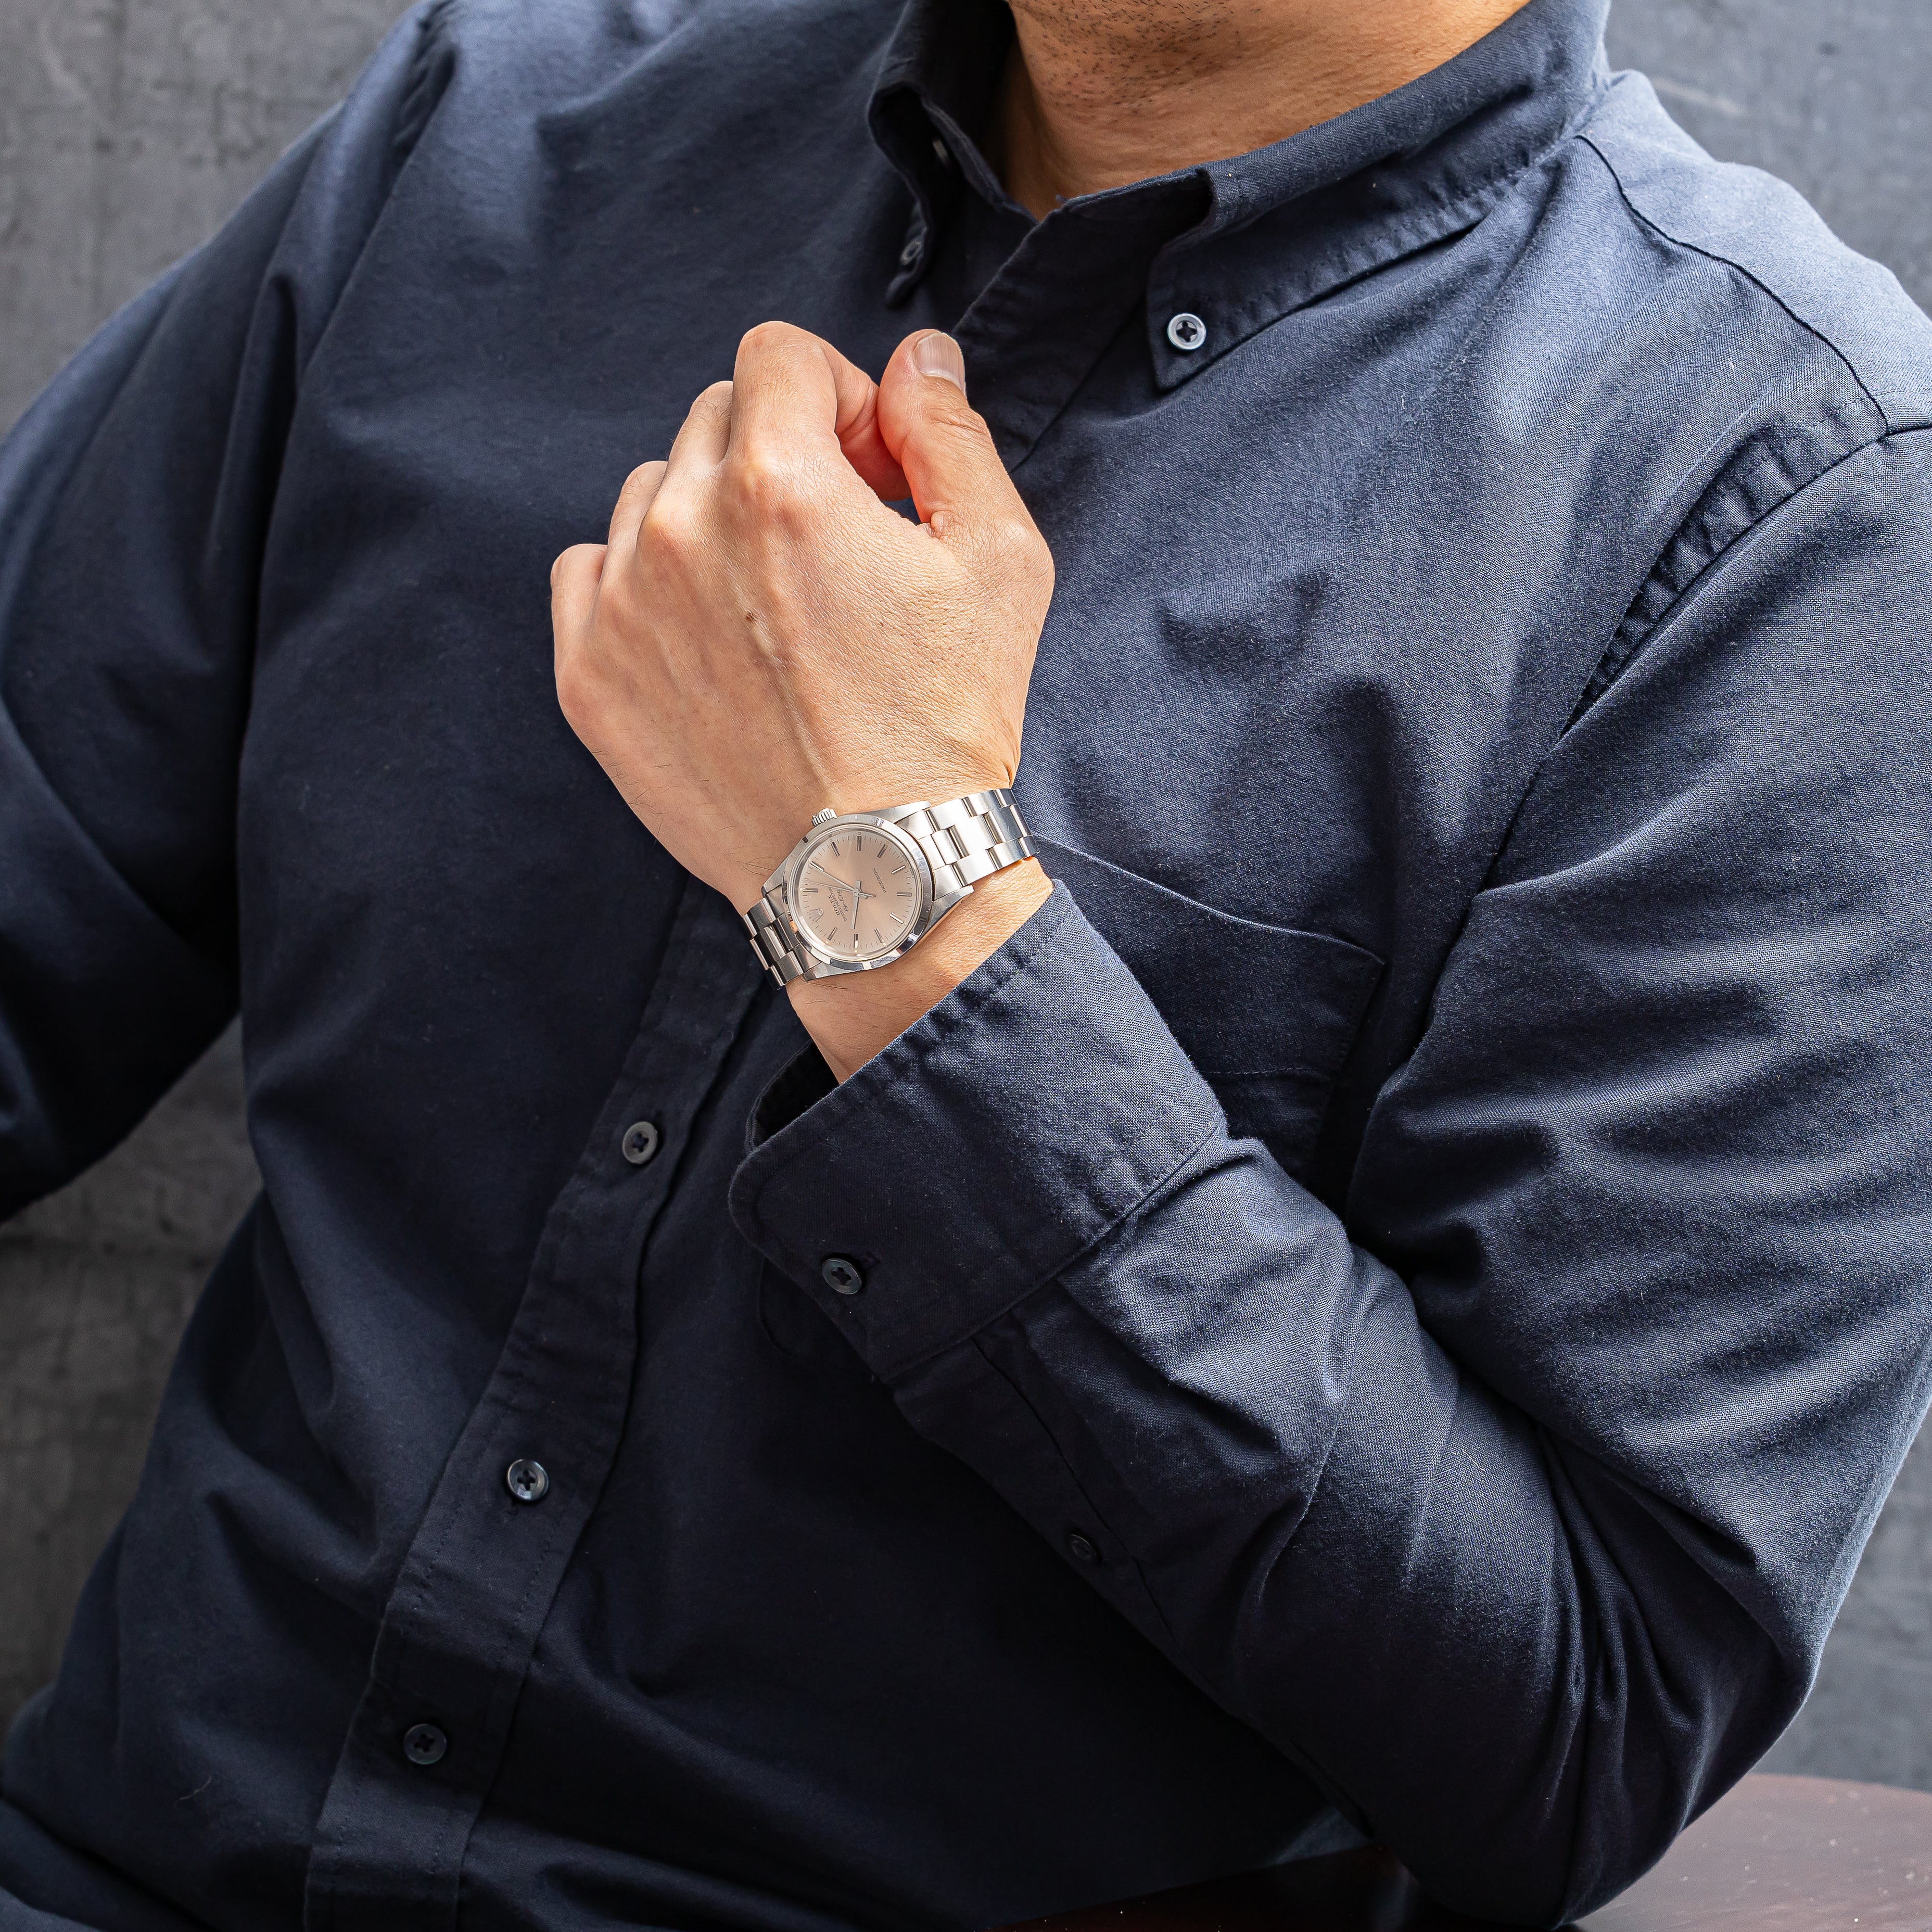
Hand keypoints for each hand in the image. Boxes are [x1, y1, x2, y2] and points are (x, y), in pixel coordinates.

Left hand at [552, 322, 1055, 1075]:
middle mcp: (682, 530)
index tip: (866, 467)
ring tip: (772, 603)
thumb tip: (918, 359)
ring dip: (711, 518)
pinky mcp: (589, 678)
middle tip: (834, 542)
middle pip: (715, 416)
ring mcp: (622, 607)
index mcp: (780, 483)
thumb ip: (949, 434)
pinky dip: (641, 582)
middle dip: (780, 452)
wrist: (876, 873)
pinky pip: (589, 572)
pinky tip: (709, 636)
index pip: (777, 355)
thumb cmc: (946, 724)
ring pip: (653, 493)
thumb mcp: (996, 561)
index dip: (836, 396)